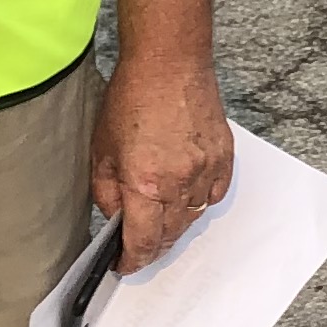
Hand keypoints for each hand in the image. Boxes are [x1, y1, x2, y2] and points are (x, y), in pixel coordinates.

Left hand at [95, 52, 233, 270]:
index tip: (125, 265)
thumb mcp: (102, 149)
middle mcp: (180, 183)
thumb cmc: (131, 98)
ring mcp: (206, 170)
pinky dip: (198, 202)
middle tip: (138, 245)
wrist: (170, 62)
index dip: (132, 260)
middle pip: (170, 235)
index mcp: (146, 184)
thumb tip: (116, 218)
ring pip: (192, 218)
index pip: (143, 242)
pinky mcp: (224, 157)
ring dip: (174, 225)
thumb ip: (107, 192)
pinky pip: (213, 195)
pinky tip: (184, 193)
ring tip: (159, 217)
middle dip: (152, 246)